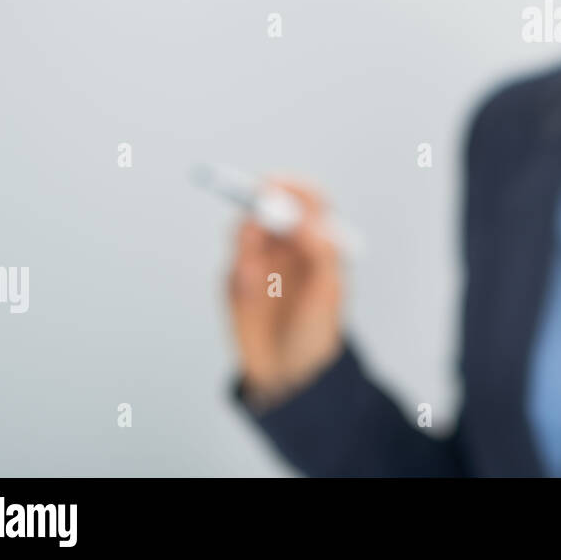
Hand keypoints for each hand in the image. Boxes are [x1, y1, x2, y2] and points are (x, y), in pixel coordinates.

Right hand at [227, 177, 344, 408]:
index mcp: (318, 241)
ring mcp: (261, 261)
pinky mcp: (237, 281)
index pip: (307, 200)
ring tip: (254, 277)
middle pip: (271, 208)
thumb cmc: (317, 331)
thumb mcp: (329, 292)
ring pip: (246, 232)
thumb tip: (306, 219)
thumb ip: (320, 251)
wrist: (288, 374)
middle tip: (254, 216)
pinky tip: (250, 297)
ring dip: (246, 243)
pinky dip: (237, 273)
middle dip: (258, 206)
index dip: (290, 187)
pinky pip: (232, 264)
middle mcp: (290, 245)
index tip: (272, 184)